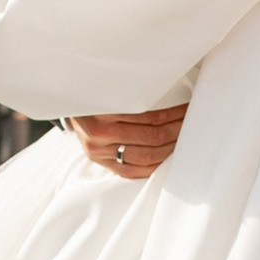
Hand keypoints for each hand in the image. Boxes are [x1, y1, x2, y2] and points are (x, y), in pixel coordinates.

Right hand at [67, 104, 187, 179]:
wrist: (68, 107)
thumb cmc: (96, 93)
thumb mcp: (111, 87)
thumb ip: (135, 92)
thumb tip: (172, 92)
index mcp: (104, 110)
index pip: (150, 116)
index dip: (173, 114)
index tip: (188, 109)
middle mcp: (99, 133)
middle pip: (151, 137)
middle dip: (176, 130)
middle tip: (191, 123)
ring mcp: (99, 152)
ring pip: (145, 156)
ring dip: (170, 148)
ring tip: (182, 138)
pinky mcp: (101, 162)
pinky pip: (131, 171)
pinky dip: (153, 166)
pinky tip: (166, 158)